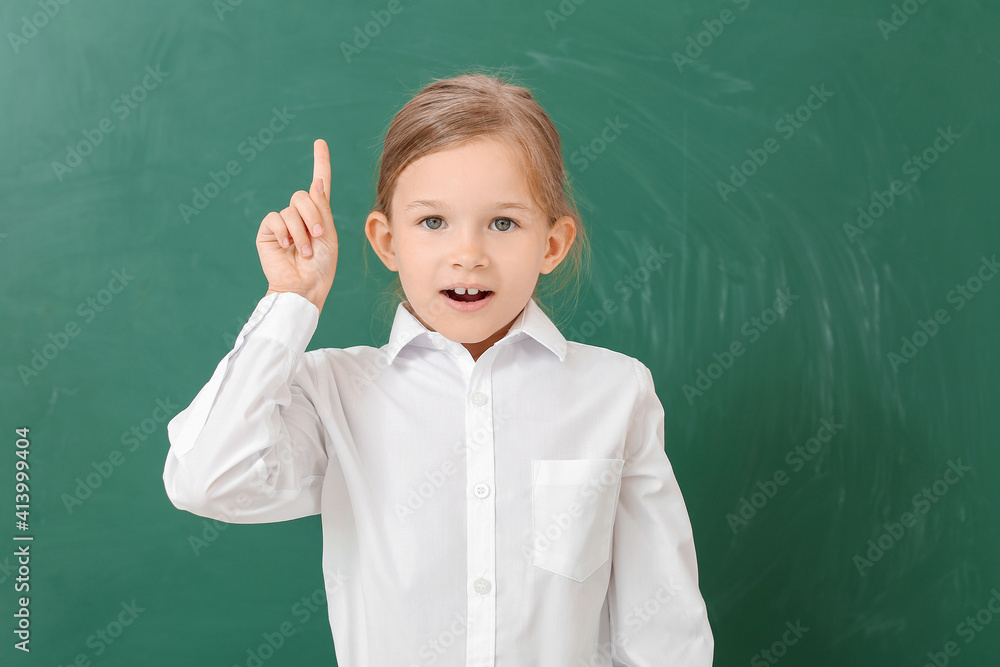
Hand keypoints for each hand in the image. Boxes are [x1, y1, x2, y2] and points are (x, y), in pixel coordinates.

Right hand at [257, 139, 337, 314]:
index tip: (320, 142)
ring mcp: (282, 222)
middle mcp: (299, 215)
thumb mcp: (328, 236)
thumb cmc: (320, 267)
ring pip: (291, 209)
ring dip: (301, 231)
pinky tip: (286, 246)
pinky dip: (284, 233)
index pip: (319, 184)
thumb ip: (322, 210)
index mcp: (318, 215)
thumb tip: (316, 183)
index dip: (320, 163)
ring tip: (304, 251)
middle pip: (304, 195)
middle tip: (317, 236)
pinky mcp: (267, 231)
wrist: (304, 287)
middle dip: (313, 215)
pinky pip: (275, 218)